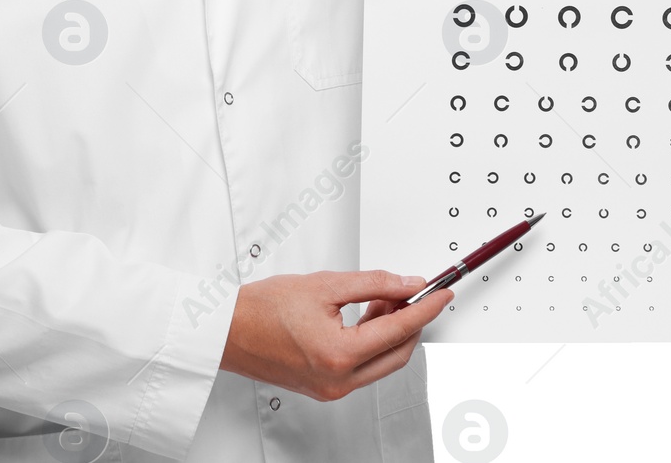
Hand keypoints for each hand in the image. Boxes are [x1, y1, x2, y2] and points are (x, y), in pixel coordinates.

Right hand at [219, 270, 452, 400]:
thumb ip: (373, 284)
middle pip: (397, 352)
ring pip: (381, 360)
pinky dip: (372, 341)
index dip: (426, 308)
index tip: (442, 293)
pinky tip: (367, 315)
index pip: (399, 329)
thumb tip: (407, 284)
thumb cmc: (262, 309)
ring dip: (390, 330)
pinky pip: (363, 366)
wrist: (229, 330)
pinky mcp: (325, 387)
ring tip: (383, 297)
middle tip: (410, 291)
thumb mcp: (325, 284)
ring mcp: (332, 388)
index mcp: (340, 355)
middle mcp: (339, 380)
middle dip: (410, 320)